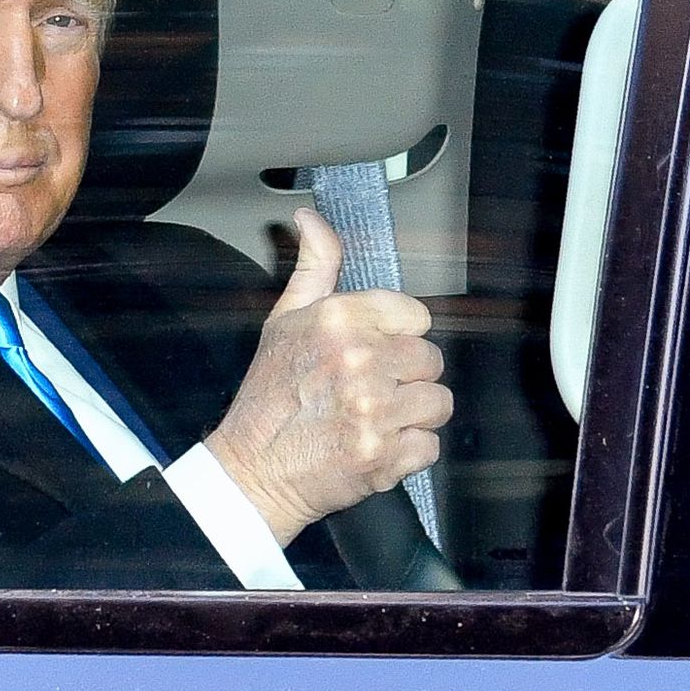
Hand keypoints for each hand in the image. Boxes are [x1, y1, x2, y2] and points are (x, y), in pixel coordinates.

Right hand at [204, 208, 451, 545]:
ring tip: (374, 419)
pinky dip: (408, 453)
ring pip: (436, 402)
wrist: (253, 471)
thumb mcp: (284, 320)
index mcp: (338, 319)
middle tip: (369, 391)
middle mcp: (359, 359)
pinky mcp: (384, 453)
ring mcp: (374, 408)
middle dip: (405, 377)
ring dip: (411, 415)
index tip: (376, 352)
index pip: (415, 315)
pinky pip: (429, 445)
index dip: (398, 336)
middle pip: (430, 359)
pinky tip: (376, 445)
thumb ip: (313, 266)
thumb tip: (310, 219)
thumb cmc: (268, 397)